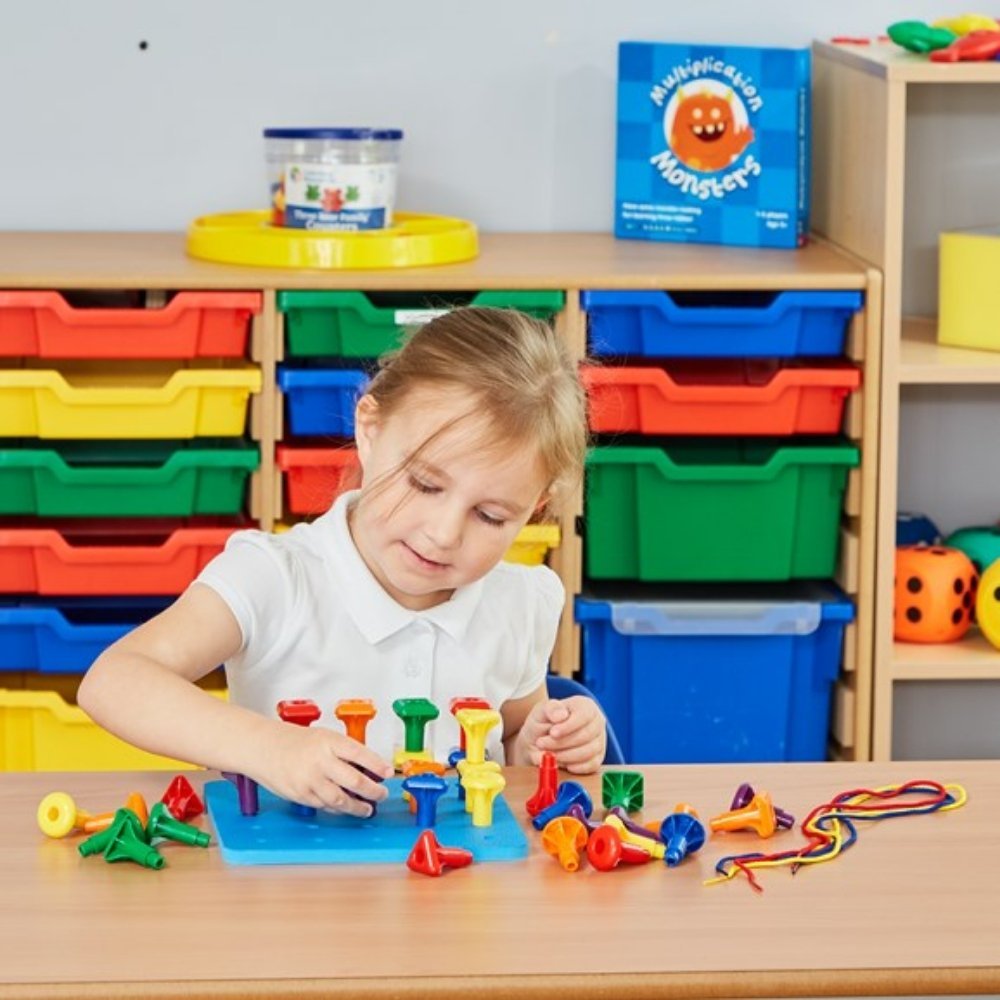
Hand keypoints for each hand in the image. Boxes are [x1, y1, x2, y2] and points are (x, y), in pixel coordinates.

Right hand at [254, 721, 394, 816]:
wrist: (263, 748)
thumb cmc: (294, 741)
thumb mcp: (323, 737)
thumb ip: (343, 751)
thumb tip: (368, 768)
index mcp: (328, 742)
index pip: (360, 754)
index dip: (377, 765)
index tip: (388, 773)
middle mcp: (320, 761)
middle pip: (354, 780)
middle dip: (372, 791)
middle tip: (381, 794)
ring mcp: (310, 780)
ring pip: (341, 800)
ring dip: (357, 807)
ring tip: (367, 809)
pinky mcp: (301, 795)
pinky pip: (325, 805)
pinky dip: (338, 809)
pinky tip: (346, 808)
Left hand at [516, 696, 605, 773]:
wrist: (542, 738)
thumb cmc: (545, 721)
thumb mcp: (543, 710)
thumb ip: (550, 709)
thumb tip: (560, 716)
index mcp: (586, 706)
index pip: (584, 715)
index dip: (569, 726)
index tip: (552, 733)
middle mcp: (597, 722)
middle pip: (586, 735)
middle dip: (562, 743)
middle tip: (541, 744)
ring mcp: (600, 741)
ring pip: (589, 751)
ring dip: (566, 756)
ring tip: (547, 754)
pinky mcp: (598, 758)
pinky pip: (592, 765)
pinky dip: (576, 767)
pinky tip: (561, 763)